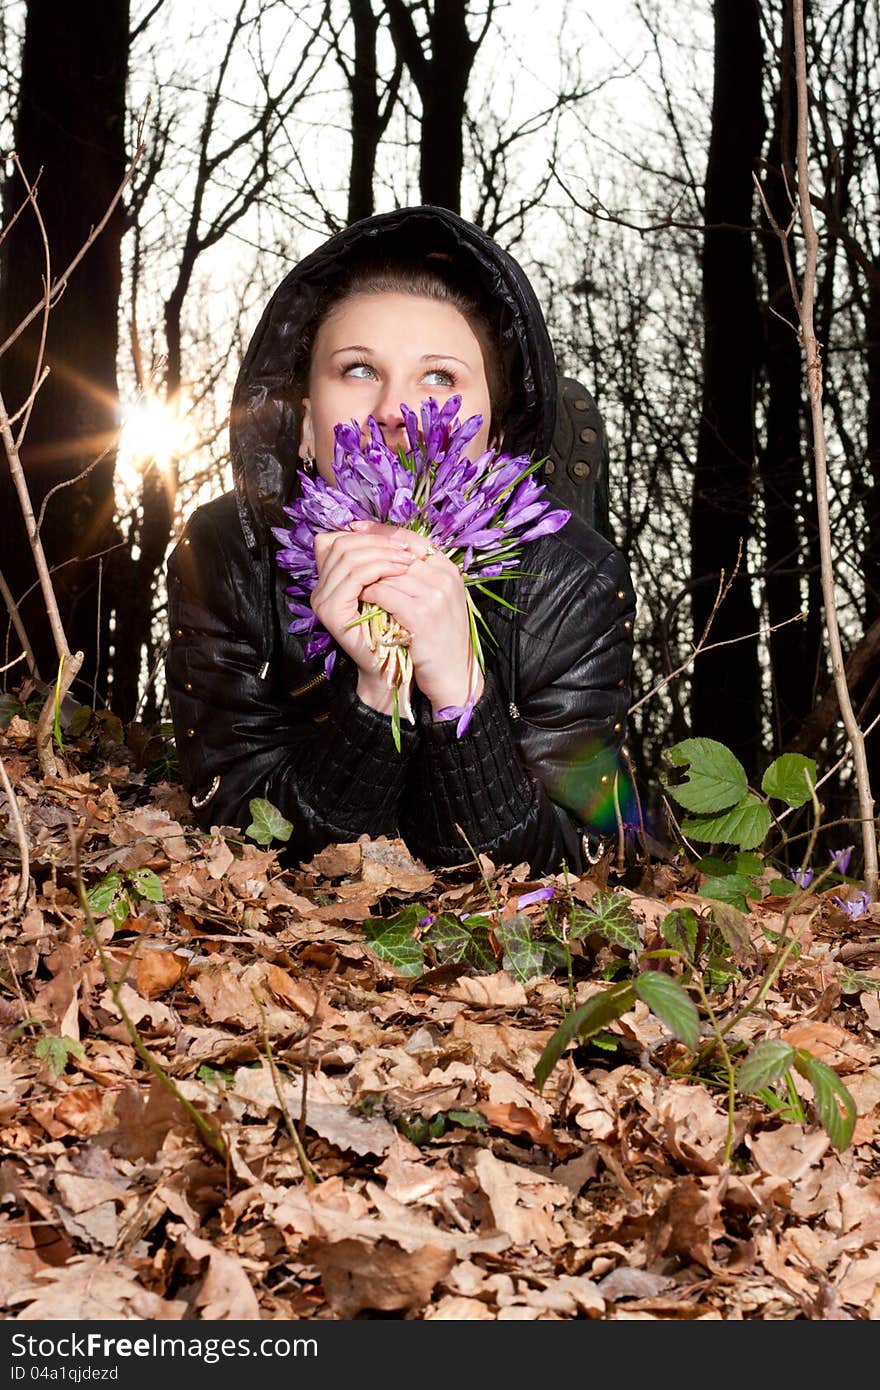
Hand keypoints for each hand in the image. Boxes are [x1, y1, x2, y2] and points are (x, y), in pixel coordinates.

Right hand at [310, 526, 418, 711]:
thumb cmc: (395, 625)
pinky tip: (399, 571)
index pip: (340, 539)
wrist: (393, 664)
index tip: (399, 541)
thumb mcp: (388, 584)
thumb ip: (381, 560)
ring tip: (407, 560)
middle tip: (406, 550)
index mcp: (330, 578)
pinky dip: (379, 568)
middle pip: (343, 543)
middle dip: (378, 541)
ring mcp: (322, 599)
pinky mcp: (331, 611)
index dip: (369, 534)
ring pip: (348, 556)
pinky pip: (354, 577)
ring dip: (382, 553)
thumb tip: (391, 531)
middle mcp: (320, 587)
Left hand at [353, 521, 484, 714]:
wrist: (453, 675)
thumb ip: (418, 574)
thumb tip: (384, 552)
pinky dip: (368, 594)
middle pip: (396, 551)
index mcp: (448, 569)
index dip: (380, 531)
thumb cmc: (438, 638)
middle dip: (366, 551)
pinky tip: (358, 597)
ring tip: (348, 577)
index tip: (356, 528)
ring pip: (388, 572)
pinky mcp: (423, 615)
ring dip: (364, 574)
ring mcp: (436, 595)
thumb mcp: (436, 599)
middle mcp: (445, 577)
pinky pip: (385, 594)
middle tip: (342, 550)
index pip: (410, 538)